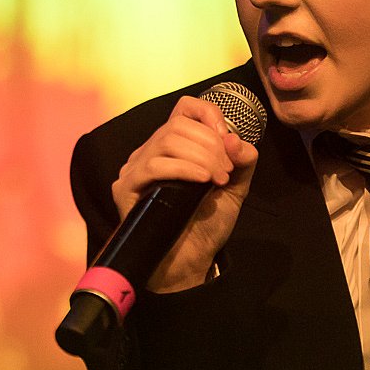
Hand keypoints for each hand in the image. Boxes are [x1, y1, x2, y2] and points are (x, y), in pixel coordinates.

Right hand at [111, 95, 258, 292]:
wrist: (191, 260)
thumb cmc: (207, 223)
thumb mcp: (235, 186)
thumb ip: (242, 161)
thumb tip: (235, 139)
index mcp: (175, 145)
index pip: (185, 108)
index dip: (208, 114)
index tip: (227, 139)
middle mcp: (151, 151)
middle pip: (178, 124)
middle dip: (211, 145)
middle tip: (226, 171)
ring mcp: (136, 168)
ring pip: (166, 140)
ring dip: (201, 156)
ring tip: (217, 179)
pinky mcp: (126, 188)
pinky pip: (153, 165)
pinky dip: (183, 168)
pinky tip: (202, 181)